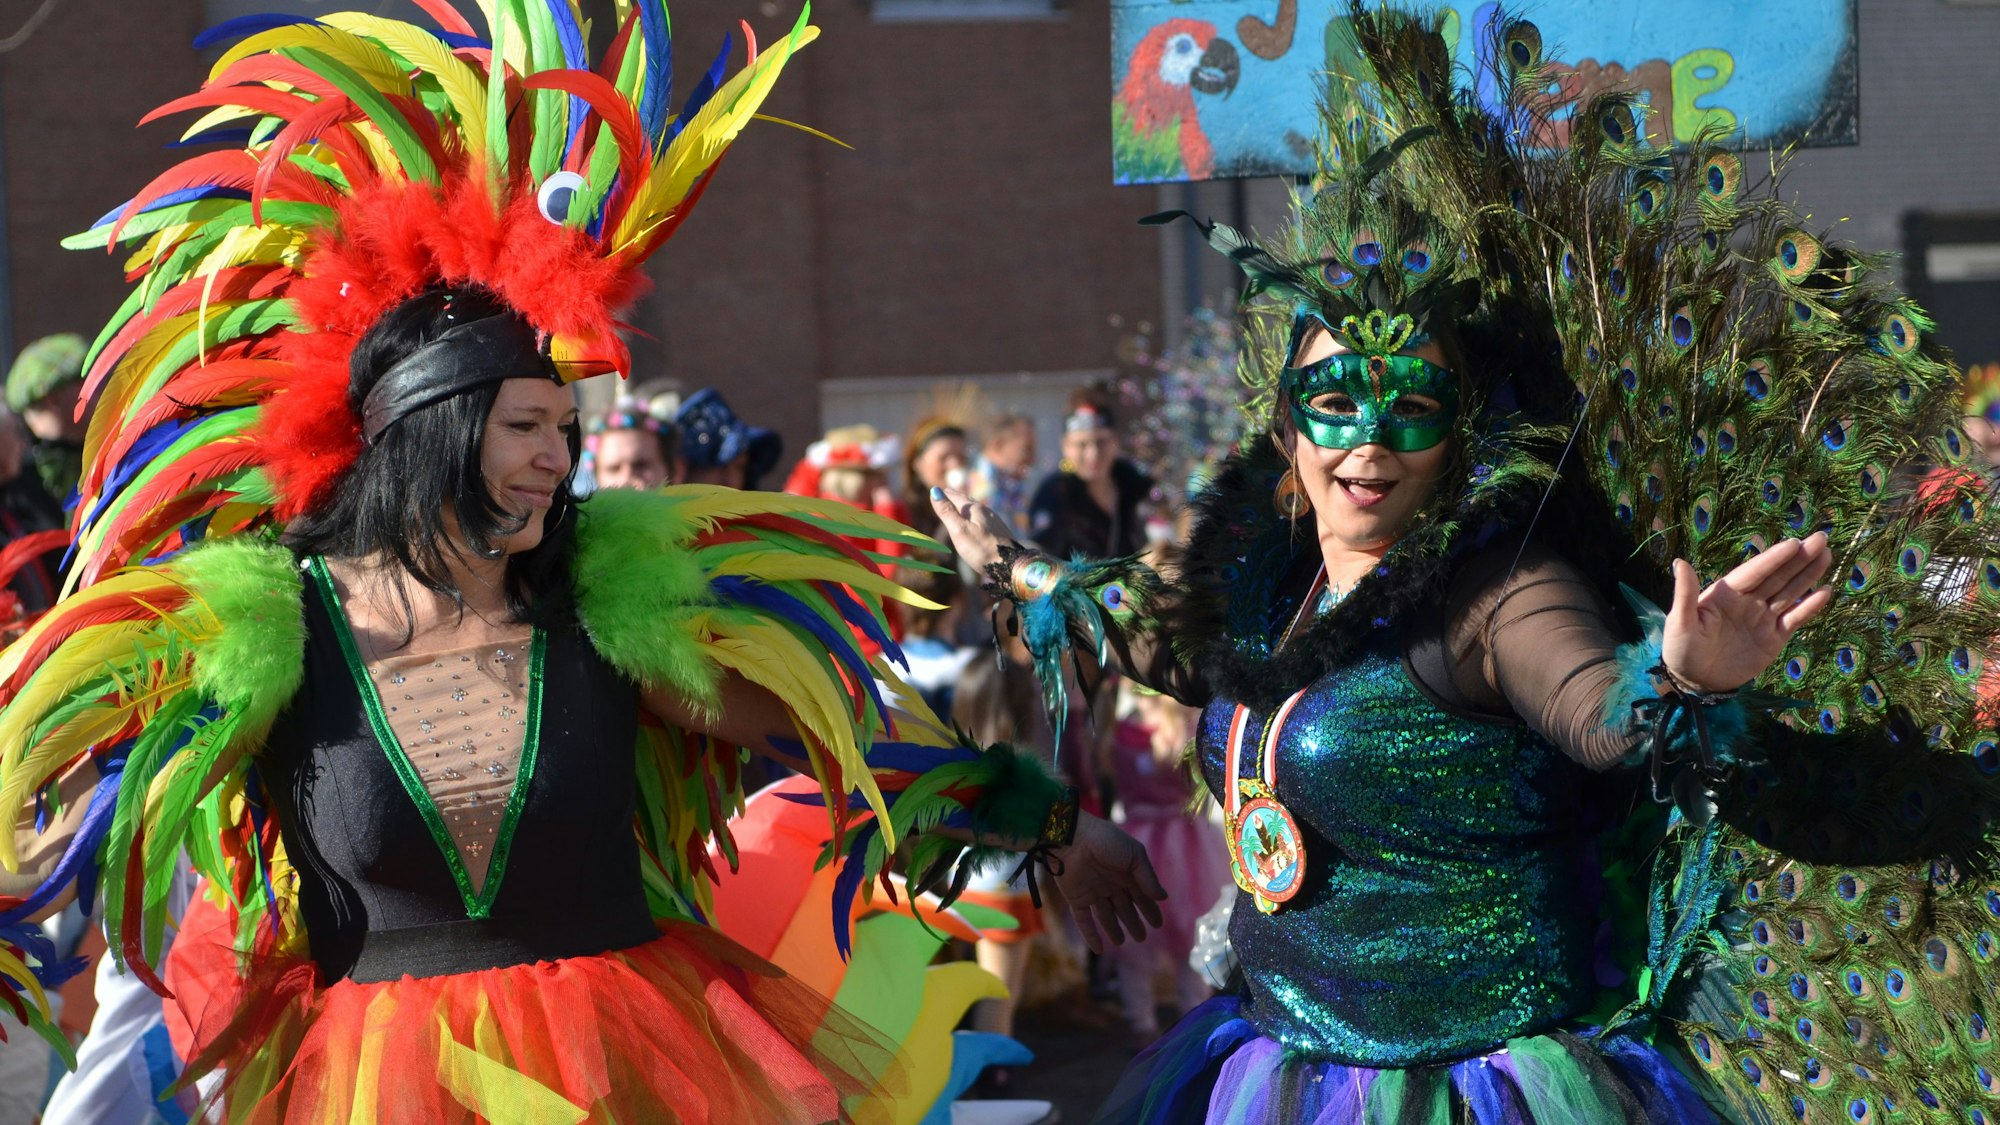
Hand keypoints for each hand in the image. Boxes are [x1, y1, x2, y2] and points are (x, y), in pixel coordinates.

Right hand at [929, 486, 1017, 574]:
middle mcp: (986, 511)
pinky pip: (983, 518)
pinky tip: (976, 522)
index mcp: (974, 509)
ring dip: (965, 506)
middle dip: (955, 498)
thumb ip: (946, 512)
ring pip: (976, 510)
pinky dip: (974, 516)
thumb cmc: (981, 549)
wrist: (1010, 564)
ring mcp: (994, 521)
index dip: (944, 494)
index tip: (936, 490)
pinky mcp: (999, 531)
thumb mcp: (959, 530)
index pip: (955, 497)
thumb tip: (934, 490)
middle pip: (966, 501)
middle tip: (947, 494)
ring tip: (959, 505)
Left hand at [1049, 812, 1167, 952]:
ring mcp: (1093, 892)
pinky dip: (1091, 936)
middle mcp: (1110, 884)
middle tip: (1142, 938)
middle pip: (1124, 907)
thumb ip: (1148, 877)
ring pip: (1106, 916)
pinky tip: (1099, 950)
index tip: (1158, 924)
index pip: (1141, 895)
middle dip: (1133, 922)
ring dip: (1114, 929)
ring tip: (1121, 942)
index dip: (1150, 910)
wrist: (1071, 838)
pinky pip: (1084, 921)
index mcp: (1125, 872)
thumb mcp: (1134, 855)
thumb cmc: (1106, 841)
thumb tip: (1162, 897)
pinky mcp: (1076, 899)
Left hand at [1663, 532, 1833, 692]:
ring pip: (1790, 593)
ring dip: (1808, 575)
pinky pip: (1794, 619)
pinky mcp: (1773, 638)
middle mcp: (1748, 601)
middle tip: (1821, 538)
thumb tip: (1680, 562)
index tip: (1794, 543)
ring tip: (1826, 555)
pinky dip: (1809, 606)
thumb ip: (1685, 594)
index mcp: (1726, 593)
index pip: (1754, 571)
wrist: (1694, 681)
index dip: (1773, 558)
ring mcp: (1762, 619)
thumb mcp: (1680, 622)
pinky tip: (1825, 591)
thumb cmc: (1680, 649)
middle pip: (1777, 576)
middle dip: (1799, 558)